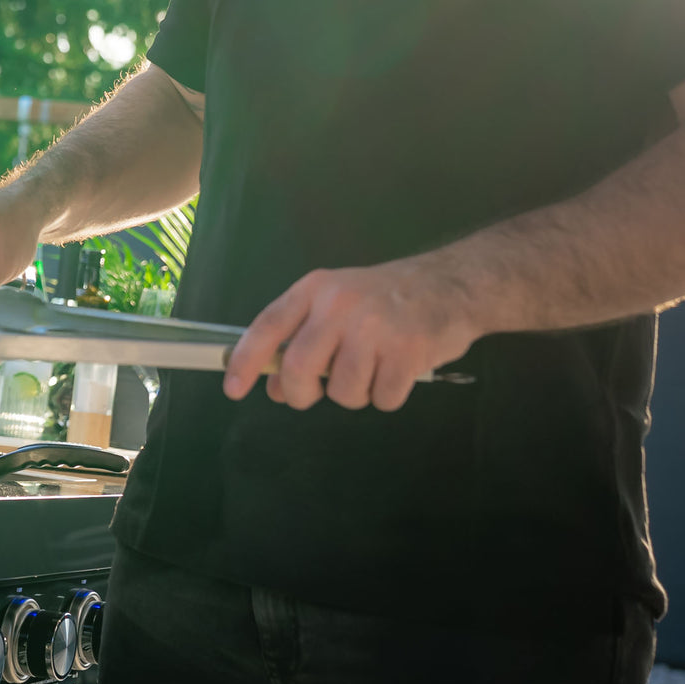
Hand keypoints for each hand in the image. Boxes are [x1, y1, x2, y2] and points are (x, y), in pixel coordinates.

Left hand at [223, 260, 480, 411]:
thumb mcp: (335, 305)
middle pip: (298, 368)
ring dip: (354, 394)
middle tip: (314, 393)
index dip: (245, 360)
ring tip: (370, 369)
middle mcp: (340, 305)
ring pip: (343, 392)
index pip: (268, 326)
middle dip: (301, 393)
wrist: (451, 284)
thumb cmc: (384, 298)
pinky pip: (382, 399)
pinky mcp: (408, 352)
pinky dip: (387, 396)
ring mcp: (375, 328)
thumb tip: (274, 388)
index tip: (233, 389)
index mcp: (315, 289)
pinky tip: (397, 371)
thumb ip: (301, 341)